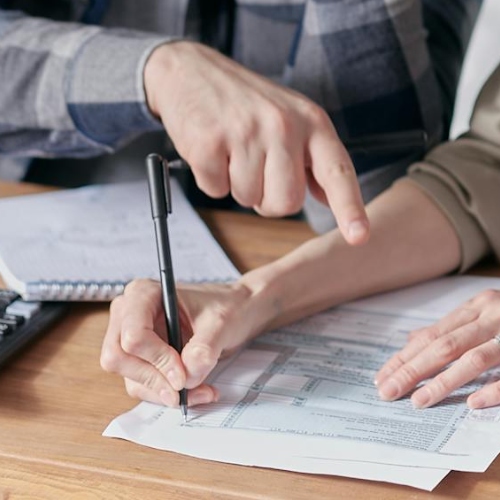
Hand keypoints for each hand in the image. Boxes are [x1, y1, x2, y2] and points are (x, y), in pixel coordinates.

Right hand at [100, 279, 259, 407]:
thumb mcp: (221, 323)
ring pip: (130, 377)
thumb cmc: (226, 307)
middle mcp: (128, 314)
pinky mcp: (140, 358)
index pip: (133, 335)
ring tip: (202, 390)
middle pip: (118, 358)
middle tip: (185, 389)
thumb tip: (186, 379)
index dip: (157, 360)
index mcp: (143, 294)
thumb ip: (203, 350)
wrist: (234, 312)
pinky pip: (142, 385)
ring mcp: (130, 337)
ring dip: (164, 392)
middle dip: (154, 379)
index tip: (183, 375)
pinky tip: (195, 390)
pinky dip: (167, 394)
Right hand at [144, 41, 368, 244]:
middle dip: (268, 199)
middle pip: (286, 202)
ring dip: (237, 186)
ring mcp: (245, 133)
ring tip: (232, 151)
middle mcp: (284, 125)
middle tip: (255, 169)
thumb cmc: (246, 103)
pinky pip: (215, 190)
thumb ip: (312, 159)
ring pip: (248, 199)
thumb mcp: (291, 118)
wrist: (191, 71)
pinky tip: (212, 149)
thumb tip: (328, 198)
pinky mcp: (209, 142)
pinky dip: (211, 179)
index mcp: (311, 122)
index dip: (349, 208)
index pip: (337, 172)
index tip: (359, 236)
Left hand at [375, 289, 499, 408]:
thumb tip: (412, 340)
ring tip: (419, 402)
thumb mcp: (485, 312)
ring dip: (443, 382)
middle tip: (388, 392)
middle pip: (444, 346)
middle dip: (412, 370)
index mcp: (477, 307)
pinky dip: (495, 388)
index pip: (431, 336)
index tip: (381, 377)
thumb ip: (452, 327)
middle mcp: (493, 315)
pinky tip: (473, 403)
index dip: (404, 357)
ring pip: (474, 358)